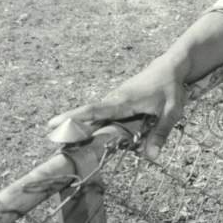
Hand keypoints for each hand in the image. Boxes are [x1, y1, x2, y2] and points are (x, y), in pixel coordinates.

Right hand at [47, 53, 185, 160]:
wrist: (171, 66)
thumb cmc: (171, 87)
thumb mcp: (171, 112)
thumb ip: (161, 133)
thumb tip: (151, 156)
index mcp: (123, 101)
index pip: (94, 110)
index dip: (73, 117)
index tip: (53, 123)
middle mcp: (115, 99)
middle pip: (90, 116)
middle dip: (71, 127)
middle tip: (50, 140)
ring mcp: (117, 99)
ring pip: (98, 116)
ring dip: (83, 127)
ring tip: (65, 142)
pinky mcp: (121, 101)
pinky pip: (106, 114)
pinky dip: (97, 123)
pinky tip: (93, 136)